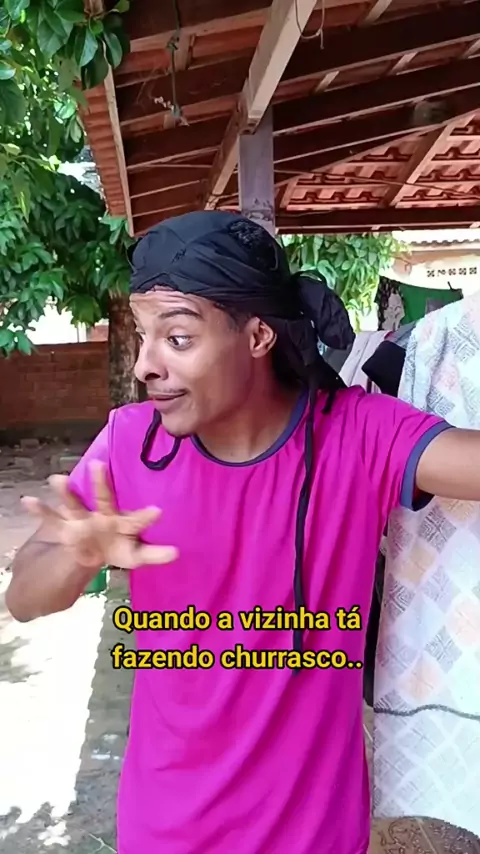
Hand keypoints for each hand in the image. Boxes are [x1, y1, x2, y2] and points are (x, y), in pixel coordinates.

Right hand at [21, 460, 177, 570]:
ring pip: (74, 504)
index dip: (146, 516)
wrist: (93, 552)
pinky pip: (50, 520)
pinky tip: (27, 500)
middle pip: (103, 498)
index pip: (136, 519)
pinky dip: (39, 511)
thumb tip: (177, 553)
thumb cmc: (119, 547)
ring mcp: (83, 519)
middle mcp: (103, 515)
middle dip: (100, 483)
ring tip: (56, 478)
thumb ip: (154, 553)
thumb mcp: (135, 555)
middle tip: (98, 464)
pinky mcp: (66, 527)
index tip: (158, 511)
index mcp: (124, 522)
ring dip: (65, 492)